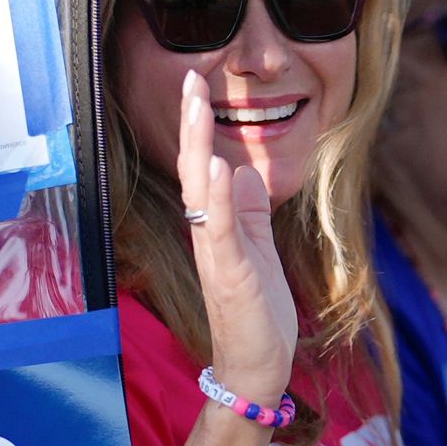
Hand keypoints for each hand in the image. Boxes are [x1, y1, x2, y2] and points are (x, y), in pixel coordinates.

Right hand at [177, 68, 296, 399]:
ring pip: (199, 192)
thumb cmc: (257, 313)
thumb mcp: (258, 250)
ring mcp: (215, 254)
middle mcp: (207, 234)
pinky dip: (216, 197)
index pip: (201, 165)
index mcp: (215, 226)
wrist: (256, 367)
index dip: (197, 126)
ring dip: (197, 147)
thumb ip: (249, 212)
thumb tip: (240, 171)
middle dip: (190, 122)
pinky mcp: (230, 274)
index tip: (196, 84)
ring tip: (196, 106)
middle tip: (188, 78)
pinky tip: (215, 167)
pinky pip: (220, 230)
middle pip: (192, 167)